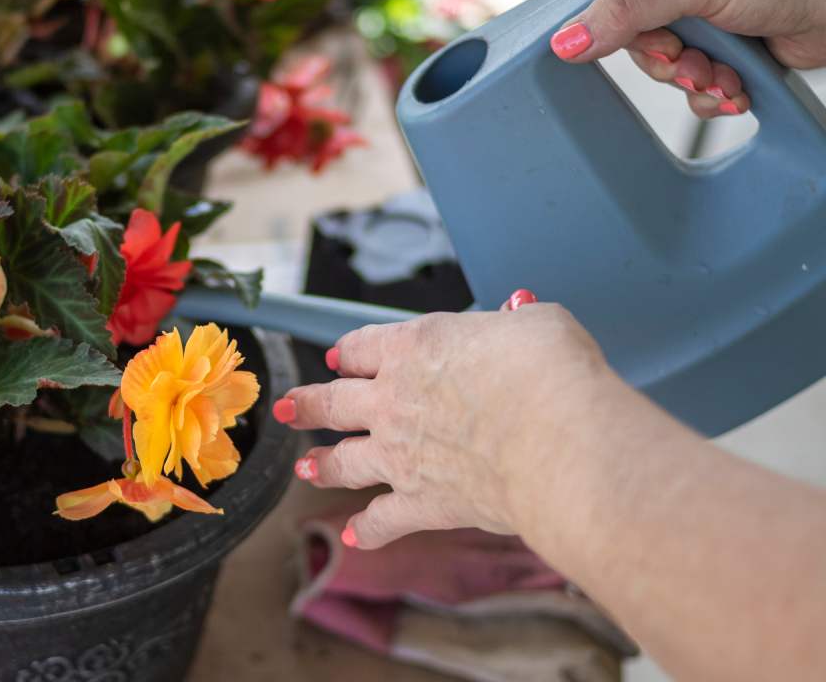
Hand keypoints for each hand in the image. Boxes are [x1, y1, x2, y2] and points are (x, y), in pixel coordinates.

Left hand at [276, 294, 620, 547]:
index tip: (337, 356)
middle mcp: (393, 400)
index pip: (364, 347)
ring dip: (322, 464)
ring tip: (305, 467)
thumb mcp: (537, 325)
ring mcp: (400, 454)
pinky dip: (368, 529)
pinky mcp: (421, 503)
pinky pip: (382, 518)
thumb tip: (519, 311)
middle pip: (334, 401)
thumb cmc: (552, 375)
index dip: (349, 352)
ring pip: (344, 460)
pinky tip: (355, 534)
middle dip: (307, 404)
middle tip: (287, 407)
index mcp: (415, 347)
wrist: (558, 442)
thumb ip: (516, 321)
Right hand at [550, 0, 825, 118]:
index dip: (615, 19)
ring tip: (719, 77)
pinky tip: (730, 85)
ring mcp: (702, 3)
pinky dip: (707, 90)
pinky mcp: (720, 38)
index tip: (639, 40)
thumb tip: (568, 40)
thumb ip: (628, 9)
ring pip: (662, 59)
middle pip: (633, 28)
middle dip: (665, 58)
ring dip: (689, 78)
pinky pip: (688, 75)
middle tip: (689, 61)